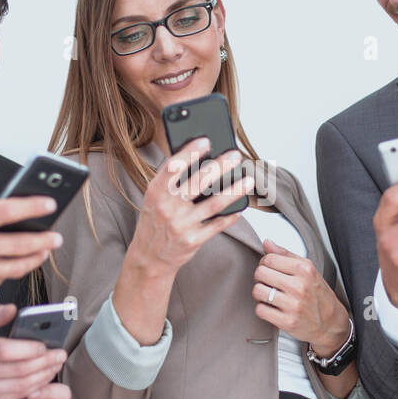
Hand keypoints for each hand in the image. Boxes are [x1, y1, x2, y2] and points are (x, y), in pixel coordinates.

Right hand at [0, 196, 63, 319]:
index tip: (49, 205)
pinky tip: (16, 266)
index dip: (35, 207)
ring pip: (19, 265)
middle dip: (46, 239)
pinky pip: (1, 280)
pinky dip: (11, 272)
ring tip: (43, 253)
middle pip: (25, 242)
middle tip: (55, 237)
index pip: (12, 210)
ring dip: (35, 258)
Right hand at [0, 304, 66, 398]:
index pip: (6, 352)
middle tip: (60, 353)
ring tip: (56, 364)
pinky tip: (43, 377)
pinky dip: (32, 388)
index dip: (29, 349)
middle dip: (44, 363)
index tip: (45, 344)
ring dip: (43, 376)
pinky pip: (14, 397)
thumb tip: (14, 310)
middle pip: (18, 371)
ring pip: (20, 387)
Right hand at [127, 138, 252, 275]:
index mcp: (155, 192)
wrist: (149, 258)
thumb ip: (170, 181)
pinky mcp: (193, 241)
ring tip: (248, 179)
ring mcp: (181, 225)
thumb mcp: (153, 199)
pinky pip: (217, 225)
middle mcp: (168, 208)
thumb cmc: (155, 221)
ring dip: (234, 190)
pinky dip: (231, 215)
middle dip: (220, 166)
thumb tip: (199, 159)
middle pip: (198, 182)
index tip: (206, 141)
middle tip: (235, 155)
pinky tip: (241, 206)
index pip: (173, 167)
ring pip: (214, 203)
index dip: (190, 152)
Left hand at [251, 239, 349, 354]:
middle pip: (260, 273)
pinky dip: (263, 309)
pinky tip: (272, 308)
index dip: (265, 263)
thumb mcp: (308, 270)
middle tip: (269, 282)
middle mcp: (299, 286)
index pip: (269, 258)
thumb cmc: (318, 295)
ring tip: (270, 295)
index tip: (270, 269)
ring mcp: (293, 305)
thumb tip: (267, 242)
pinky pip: (260, 310)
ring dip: (260, 294)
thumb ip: (286, 255)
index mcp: (305, 269)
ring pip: (258, 291)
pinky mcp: (287, 322)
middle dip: (261, 278)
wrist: (331, 322)